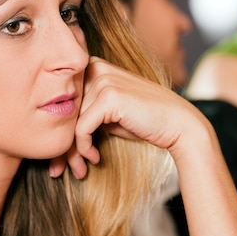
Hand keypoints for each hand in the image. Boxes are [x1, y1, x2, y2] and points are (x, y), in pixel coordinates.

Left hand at [49, 56, 202, 177]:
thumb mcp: (110, 113)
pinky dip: (84, 147)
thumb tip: (58, 131)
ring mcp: (104, 81)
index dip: (61, 128)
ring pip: (70, 122)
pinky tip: (95, 158)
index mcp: (95, 67)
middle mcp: (97, 69)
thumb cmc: (145, 121)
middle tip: (62, 167)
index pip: (65, 98)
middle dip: (62, 143)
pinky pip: (82, 128)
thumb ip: (86, 112)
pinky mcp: (109, 98)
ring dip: (73, 151)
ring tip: (80, 168)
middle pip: (64, 110)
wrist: (178, 124)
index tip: (61, 155)